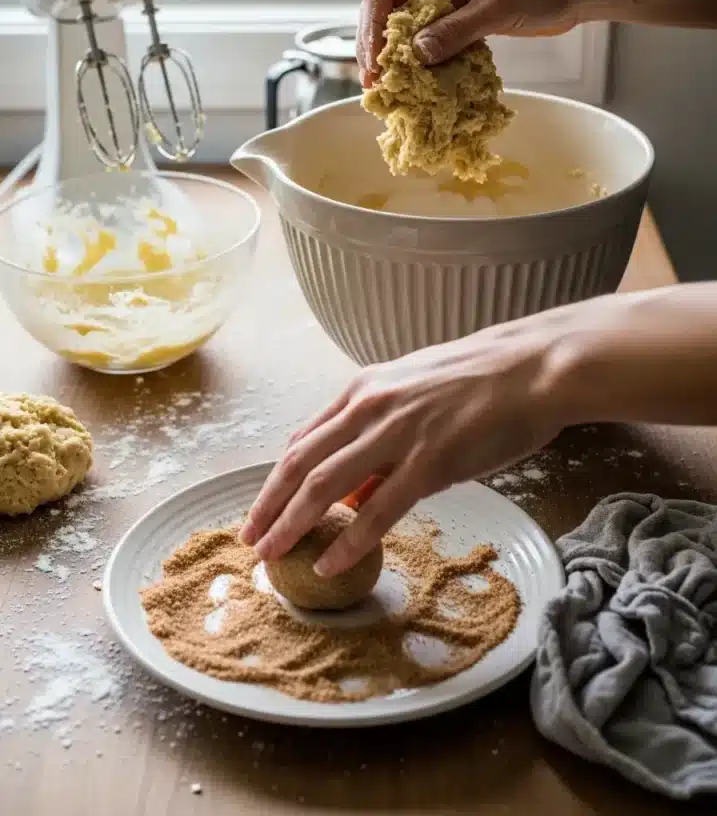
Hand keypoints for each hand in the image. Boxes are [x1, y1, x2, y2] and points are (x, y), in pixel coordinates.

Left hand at [240, 304, 589, 576]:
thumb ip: (379, 430)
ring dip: (292, 523)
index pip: (304, 438)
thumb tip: (356, 486)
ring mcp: (398, 433)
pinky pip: (379, 509)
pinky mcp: (431, 461)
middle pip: (301, 463)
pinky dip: (350, 540)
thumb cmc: (480, 379)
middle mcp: (370, 407)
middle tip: (249, 539)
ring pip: (326, 486)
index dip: (277, 477)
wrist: (533, 367)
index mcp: (363, 389)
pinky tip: (331, 563)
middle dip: (268, 504)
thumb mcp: (414, 390)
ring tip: (271, 555)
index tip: (262, 505)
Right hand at [357, 0, 592, 84]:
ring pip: (412, 30)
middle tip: (378, 85)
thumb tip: (416, 56)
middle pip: (391, 12)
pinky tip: (424, 85)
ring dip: (403, 59)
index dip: (372, 30)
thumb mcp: (495, 8)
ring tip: (396, 90)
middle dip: (382, 48)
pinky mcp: (465, 16)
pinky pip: (436, 40)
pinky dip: (428, 61)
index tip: (374, 65)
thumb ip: (454, 32)